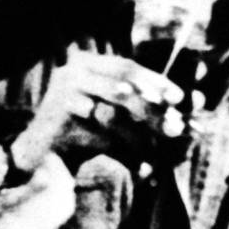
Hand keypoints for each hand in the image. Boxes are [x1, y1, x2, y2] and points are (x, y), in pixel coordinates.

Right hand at [10, 52, 186, 172]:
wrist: (42, 155)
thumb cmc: (83, 132)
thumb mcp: (113, 111)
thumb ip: (141, 103)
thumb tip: (187, 101)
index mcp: (88, 62)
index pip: (128, 67)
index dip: (156, 82)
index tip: (179, 98)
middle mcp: (73, 70)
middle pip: (122, 86)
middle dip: (151, 109)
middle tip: (174, 127)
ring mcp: (64, 91)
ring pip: (111, 112)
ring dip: (137, 134)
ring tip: (156, 150)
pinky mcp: (58, 116)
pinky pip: (97, 133)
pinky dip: (119, 150)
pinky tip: (137, 165)